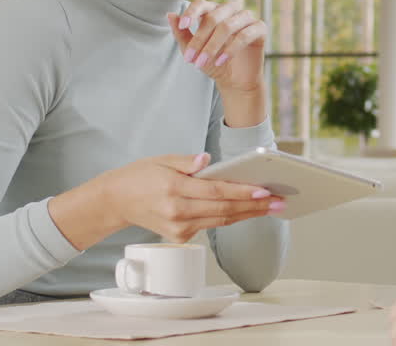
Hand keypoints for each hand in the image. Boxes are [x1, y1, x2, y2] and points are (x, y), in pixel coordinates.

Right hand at [98, 152, 282, 243]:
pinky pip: (211, 225)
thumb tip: (206, 160)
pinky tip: (247, 210)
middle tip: (278, 201)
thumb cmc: (141, 176)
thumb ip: (186, 162)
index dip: (242, 192)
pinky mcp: (180, 236)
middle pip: (224, 210)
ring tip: (271, 207)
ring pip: (221, 221)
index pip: (216, 192)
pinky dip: (230, 217)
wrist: (116, 201)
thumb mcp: (161, 160)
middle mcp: (177, 212)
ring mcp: (178, 228)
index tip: (263, 191)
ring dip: (248, 214)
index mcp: (174, 190)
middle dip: (254, 206)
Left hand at [169, 0, 268, 96]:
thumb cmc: (213, 62)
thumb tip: (170, 14)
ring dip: (213, 46)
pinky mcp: (260, 29)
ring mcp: (247, 18)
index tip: (182, 26)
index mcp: (214, 11)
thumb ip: (182, 33)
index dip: (192, 13)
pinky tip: (221, 61)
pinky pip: (245, 34)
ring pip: (228, 26)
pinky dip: (231, 49)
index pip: (202, 3)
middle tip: (190, 59)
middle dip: (199, 39)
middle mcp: (231, 10)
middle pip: (213, 16)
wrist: (234, 81)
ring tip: (202, 63)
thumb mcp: (193, 50)